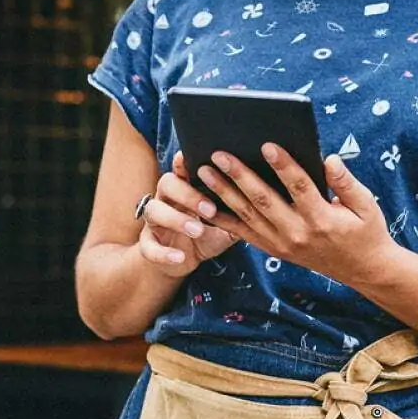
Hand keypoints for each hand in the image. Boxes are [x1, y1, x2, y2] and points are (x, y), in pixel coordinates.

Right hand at [134, 152, 238, 278]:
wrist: (182, 261)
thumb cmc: (207, 234)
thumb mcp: (226, 222)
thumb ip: (239, 208)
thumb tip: (268, 195)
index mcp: (185, 189)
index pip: (182, 168)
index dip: (184, 162)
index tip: (193, 157)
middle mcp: (167, 199)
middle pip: (167, 183)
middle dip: (187, 193)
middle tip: (210, 208)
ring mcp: (155, 221)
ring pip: (154, 211)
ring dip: (176, 219)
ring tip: (198, 230)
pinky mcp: (149, 244)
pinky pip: (149, 246)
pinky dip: (163, 253)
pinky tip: (179, 257)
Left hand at [196, 145, 397, 289]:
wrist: (363, 270)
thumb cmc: (366, 231)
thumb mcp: (366, 205)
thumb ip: (346, 182)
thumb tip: (330, 159)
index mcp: (322, 218)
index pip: (299, 187)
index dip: (283, 165)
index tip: (267, 144)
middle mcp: (298, 233)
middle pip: (264, 199)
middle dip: (240, 175)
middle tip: (219, 154)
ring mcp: (283, 244)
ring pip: (248, 215)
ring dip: (224, 192)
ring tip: (205, 171)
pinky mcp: (275, 250)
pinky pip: (244, 234)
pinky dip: (224, 219)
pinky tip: (205, 204)